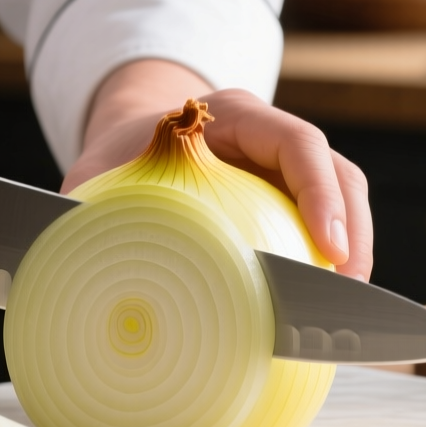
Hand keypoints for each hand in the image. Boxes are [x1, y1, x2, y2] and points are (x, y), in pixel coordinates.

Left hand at [64, 59, 372, 280]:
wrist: (129, 145)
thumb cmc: (114, 161)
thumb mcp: (94, 176)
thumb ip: (87, 208)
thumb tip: (71, 258)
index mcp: (231, 116)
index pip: (296, 142)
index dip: (320, 193)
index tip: (328, 248)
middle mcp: (270, 137)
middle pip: (338, 172)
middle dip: (354, 229)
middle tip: (349, 288)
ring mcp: (285, 169)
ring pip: (343, 200)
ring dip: (354, 250)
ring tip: (345, 307)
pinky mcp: (290, 202)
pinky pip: (327, 226)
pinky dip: (334, 262)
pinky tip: (320, 309)